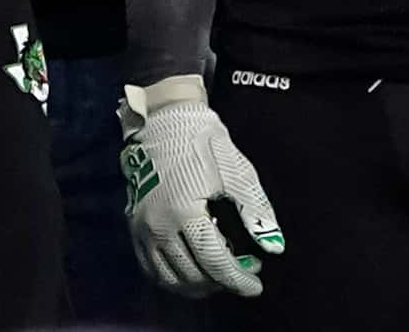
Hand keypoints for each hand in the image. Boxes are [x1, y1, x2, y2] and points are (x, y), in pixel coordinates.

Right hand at [118, 74, 284, 296]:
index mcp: (185, 211)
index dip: (238, 279)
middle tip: (244, 272)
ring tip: (221, 275)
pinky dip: (174, 277)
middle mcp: (158, 226)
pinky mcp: (134, 228)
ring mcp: (142, 230)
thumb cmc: (204, 142)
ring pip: (169, 278)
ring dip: (197, 285)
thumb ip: (255, 211)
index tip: (256, 287)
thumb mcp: (237, 172)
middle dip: (221, 282)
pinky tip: (194, 271)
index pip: (214, 260)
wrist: (163, 123)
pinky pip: (152, 268)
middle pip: (191, 275)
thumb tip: (274, 247)